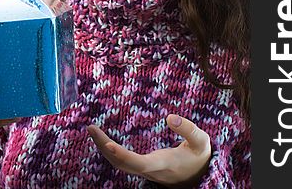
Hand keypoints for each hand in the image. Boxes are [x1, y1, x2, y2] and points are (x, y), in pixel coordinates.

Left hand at [87, 114, 210, 187]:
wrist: (201, 175)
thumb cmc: (199, 155)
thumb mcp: (201, 141)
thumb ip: (188, 129)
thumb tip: (170, 117)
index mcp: (163, 164)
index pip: (138, 163)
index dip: (122, 155)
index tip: (107, 143)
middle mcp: (151, 169)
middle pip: (122, 164)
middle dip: (104, 147)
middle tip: (90, 128)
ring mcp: (146, 170)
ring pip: (120, 164)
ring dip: (104, 148)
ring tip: (92, 130)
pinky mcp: (143, 167)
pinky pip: (122, 162)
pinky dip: (110, 151)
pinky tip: (102, 139)